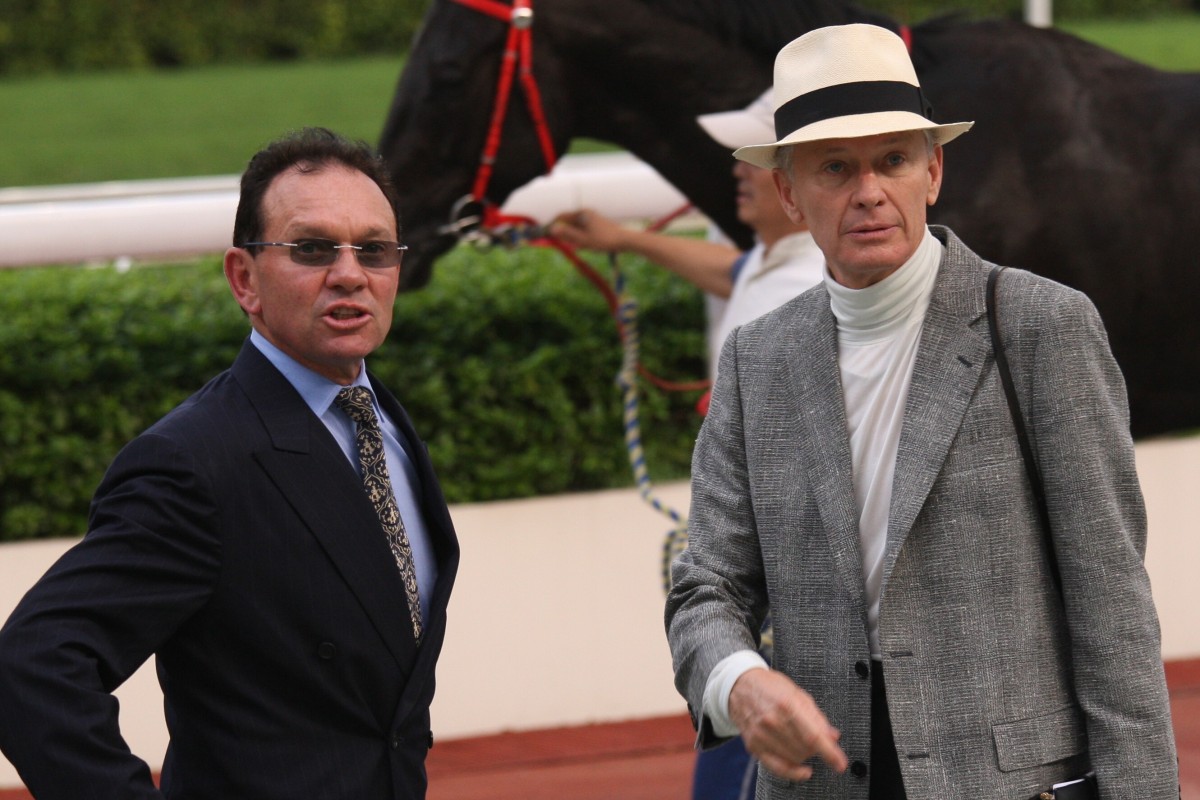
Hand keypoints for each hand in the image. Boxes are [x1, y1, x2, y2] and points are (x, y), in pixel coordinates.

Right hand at [547, 209, 628, 251]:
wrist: (625, 241)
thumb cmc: (604, 240)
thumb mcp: (583, 240)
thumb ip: (567, 234)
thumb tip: (552, 229)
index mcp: (581, 214)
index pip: (561, 217)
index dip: (553, 226)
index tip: (549, 237)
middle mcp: (585, 213)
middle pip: (568, 223)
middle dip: (566, 235)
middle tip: (570, 245)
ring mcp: (591, 219)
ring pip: (575, 229)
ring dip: (574, 239)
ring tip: (583, 247)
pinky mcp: (595, 225)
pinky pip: (583, 231)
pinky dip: (582, 239)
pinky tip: (588, 246)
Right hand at [729, 668, 848, 781]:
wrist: (739, 686)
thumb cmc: (770, 687)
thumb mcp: (797, 694)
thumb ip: (817, 717)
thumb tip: (833, 736)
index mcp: (786, 705)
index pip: (813, 736)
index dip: (829, 752)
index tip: (840, 763)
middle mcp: (772, 722)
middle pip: (805, 749)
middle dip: (817, 748)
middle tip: (817, 739)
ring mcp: (761, 735)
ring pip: (794, 758)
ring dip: (806, 755)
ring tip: (804, 743)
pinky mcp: (754, 746)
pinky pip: (777, 767)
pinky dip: (793, 772)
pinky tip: (804, 771)